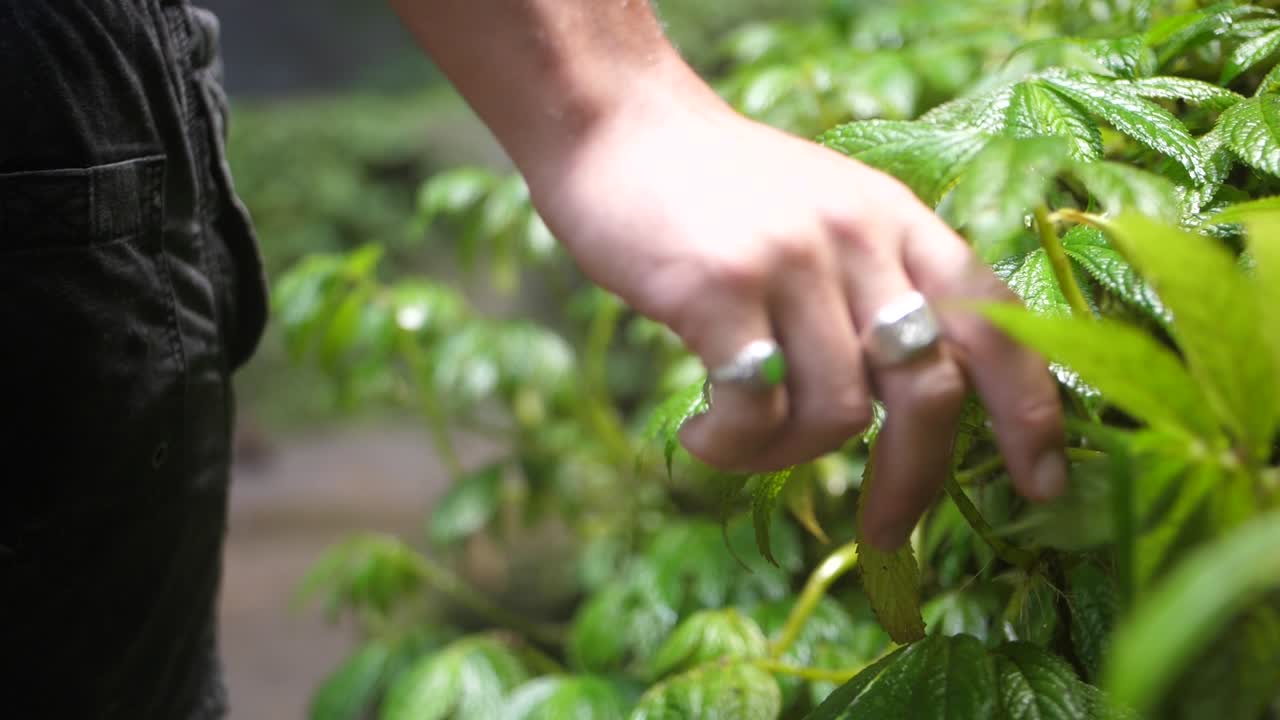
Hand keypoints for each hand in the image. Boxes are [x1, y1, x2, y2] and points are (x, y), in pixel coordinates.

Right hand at [526, 90, 1066, 550]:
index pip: (998, 324)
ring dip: (785, 458)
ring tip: (735, 441)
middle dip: (915, 481)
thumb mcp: (827, 215)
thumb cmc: (720, 189)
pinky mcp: (722, 286)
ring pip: (837, 414)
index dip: (1032, 413)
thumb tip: (900, 404)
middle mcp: (862, 238)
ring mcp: (794, 261)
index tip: (1041, 486)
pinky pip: (756, 410)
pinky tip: (700, 432)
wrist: (620, 125)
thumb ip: (873, 287)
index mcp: (900, 222)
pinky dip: (731, 446)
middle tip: (886, 532)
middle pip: (930, 389)